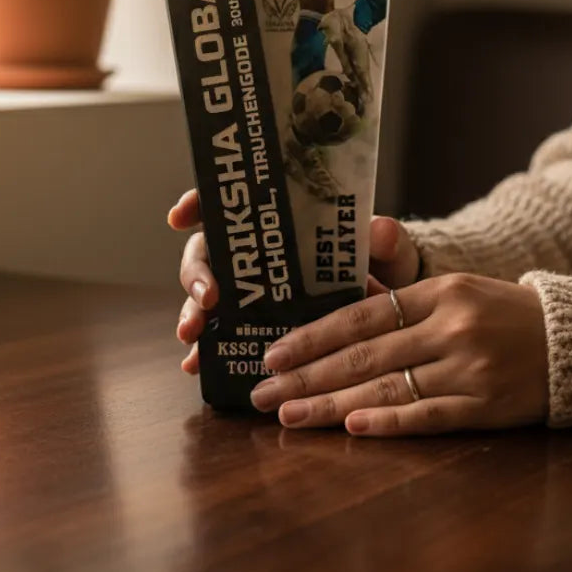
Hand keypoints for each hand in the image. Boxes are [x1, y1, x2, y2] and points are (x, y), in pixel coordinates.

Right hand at [167, 190, 420, 373]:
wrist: (391, 314)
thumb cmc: (382, 269)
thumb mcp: (387, 251)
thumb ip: (384, 241)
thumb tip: (380, 230)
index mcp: (280, 224)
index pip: (232, 205)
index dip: (200, 204)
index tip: (180, 216)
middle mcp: (255, 256)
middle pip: (208, 253)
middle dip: (195, 273)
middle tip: (206, 297)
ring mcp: (250, 293)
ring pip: (206, 297)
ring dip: (192, 314)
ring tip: (192, 337)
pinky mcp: (254, 328)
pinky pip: (220, 337)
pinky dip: (206, 351)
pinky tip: (197, 366)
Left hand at [250, 273, 548, 435]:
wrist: (569, 340)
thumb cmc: (500, 312)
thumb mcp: (455, 289)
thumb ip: (402, 299)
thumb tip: (342, 308)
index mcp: (439, 292)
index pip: (362, 315)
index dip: (314, 336)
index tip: (273, 354)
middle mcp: (451, 328)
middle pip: (365, 355)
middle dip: (308, 376)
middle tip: (263, 394)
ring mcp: (469, 370)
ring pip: (388, 388)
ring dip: (332, 406)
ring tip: (288, 417)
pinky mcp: (486, 408)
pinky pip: (430, 417)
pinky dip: (390, 424)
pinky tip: (352, 429)